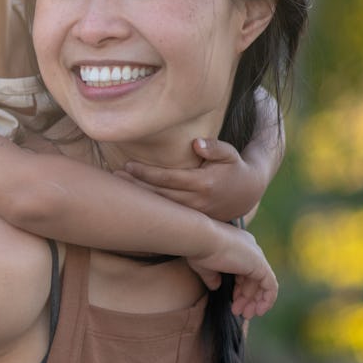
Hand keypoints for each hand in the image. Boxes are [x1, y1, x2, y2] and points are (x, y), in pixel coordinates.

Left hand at [120, 137, 267, 222]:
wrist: (248, 193)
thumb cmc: (234, 167)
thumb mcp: (230, 154)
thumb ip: (215, 147)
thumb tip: (196, 143)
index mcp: (203, 183)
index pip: (168, 178)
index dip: (146, 173)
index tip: (128, 165)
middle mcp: (197, 201)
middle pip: (159, 195)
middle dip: (135, 187)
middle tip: (114, 177)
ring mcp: (194, 213)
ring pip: (161, 207)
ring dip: (140, 199)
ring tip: (117, 189)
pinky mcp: (193, 220)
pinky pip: (169, 216)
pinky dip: (151, 209)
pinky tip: (134, 203)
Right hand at [187, 225, 277, 318]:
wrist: (202, 239)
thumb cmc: (199, 249)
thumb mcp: (206, 266)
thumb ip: (213, 277)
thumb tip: (216, 287)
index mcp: (238, 245)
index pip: (244, 271)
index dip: (239, 288)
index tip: (232, 300)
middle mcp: (250, 248)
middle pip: (254, 278)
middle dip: (247, 297)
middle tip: (239, 311)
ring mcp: (256, 256)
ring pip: (262, 283)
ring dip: (254, 301)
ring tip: (245, 314)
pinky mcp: (260, 265)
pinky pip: (271, 286)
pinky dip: (267, 300)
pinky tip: (258, 311)